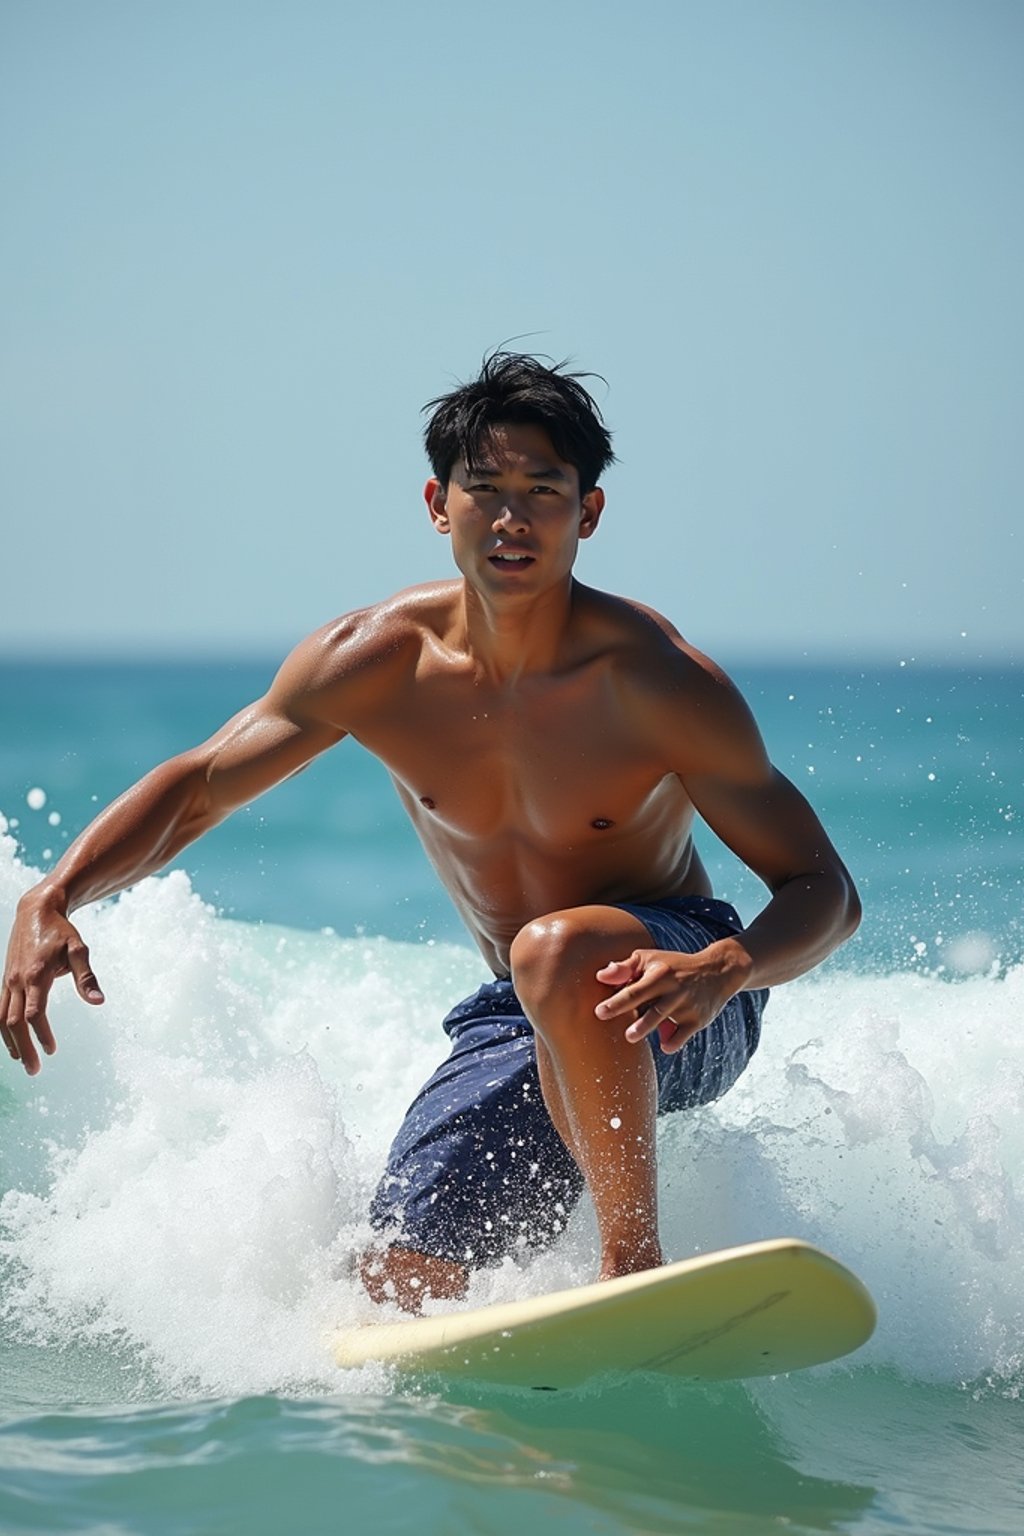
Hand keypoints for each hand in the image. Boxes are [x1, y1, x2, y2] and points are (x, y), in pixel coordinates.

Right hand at [0, 894, 103, 1074]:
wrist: (36, 910)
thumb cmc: (61, 931)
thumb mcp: (79, 950)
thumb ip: (86, 977)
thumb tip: (99, 1002)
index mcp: (36, 975)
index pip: (34, 1013)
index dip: (41, 1034)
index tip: (52, 1051)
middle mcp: (17, 980)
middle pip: (14, 1022)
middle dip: (24, 1047)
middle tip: (34, 1070)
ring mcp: (8, 980)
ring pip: (1, 1018)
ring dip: (10, 1042)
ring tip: (21, 1061)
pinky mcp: (5, 979)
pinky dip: (1, 1027)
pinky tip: (10, 1040)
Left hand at [594, 940, 751, 1054]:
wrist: (717, 971)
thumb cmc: (673, 965)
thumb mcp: (650, 959)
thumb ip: (624, 968)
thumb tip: (599, 977)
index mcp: (660, 973)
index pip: (635, 989)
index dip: (616, 1001)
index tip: (599, 1012)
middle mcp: (674, 989)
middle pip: (651, 1006)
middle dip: (633, 1017)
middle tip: (614, 1025)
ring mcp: (687, 1006)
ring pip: (665, 1020)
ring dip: (647, 1028)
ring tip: (630, 1037)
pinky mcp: (698, 1020)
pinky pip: (683, 1035)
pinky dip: (673, 1042)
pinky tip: (664, 1045)